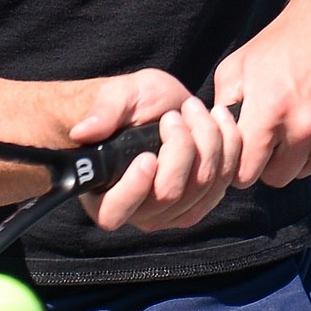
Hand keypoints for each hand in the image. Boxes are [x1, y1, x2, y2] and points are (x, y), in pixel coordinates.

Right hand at [67, 69, 241, 231]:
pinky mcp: (203, 200)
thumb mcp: (114, 98)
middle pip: (169, 193)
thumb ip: (102, 114)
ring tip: (194, 110)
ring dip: (207, 142)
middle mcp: (138, 212)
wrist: (153, 109)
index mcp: (104, 193)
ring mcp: (174, 212)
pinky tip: (219, 120)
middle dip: (180, 147)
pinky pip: (224, 182)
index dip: (133, 188)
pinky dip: (229, 147)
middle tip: (174, 115)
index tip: (147, 157)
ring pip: (202, 188)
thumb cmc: (126, 106)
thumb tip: (82, 132)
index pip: (115, 211)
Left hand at [216, 0, 310, 188]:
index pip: (244, 173)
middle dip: (268, 162)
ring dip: (297, 156)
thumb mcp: (241, 62)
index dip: (239, 164)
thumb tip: (214, 136)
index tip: (243, 151)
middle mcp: (306, 127)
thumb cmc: (290, 36)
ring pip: (305, 171)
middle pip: (276, 178)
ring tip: (296, 120)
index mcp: (270, 109)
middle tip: (269, 135)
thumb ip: (224, 104)